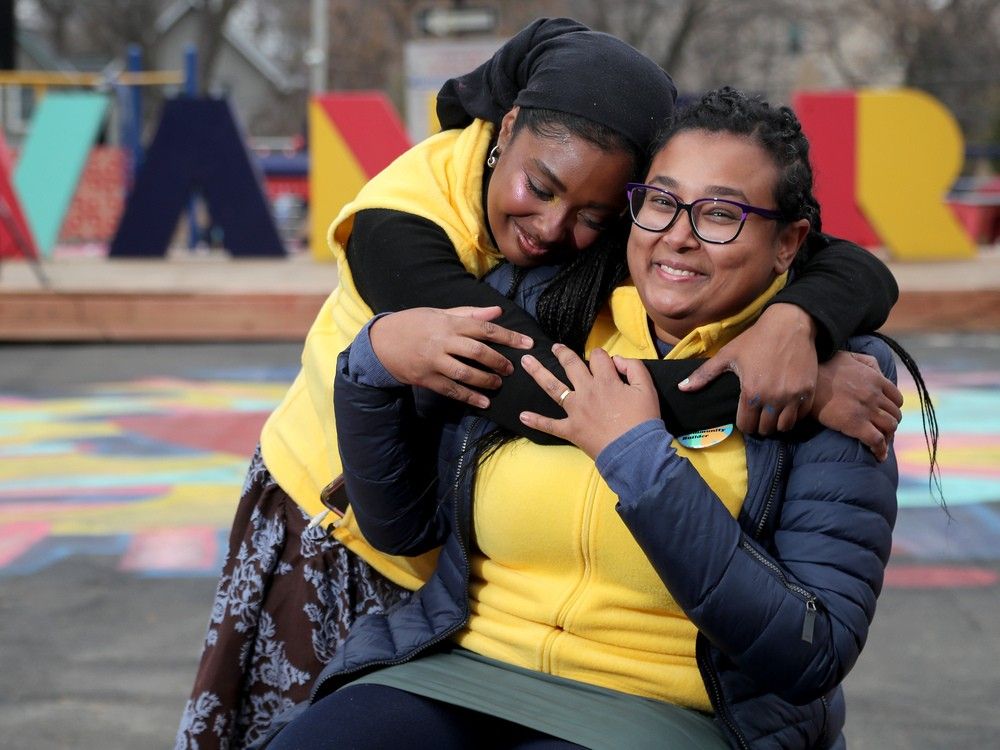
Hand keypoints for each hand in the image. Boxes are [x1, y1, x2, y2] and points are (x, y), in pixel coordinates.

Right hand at [369, 306, 532, 408]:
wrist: (381, 342)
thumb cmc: (414, 323)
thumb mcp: (439, 313)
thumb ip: (470, 314)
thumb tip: (498, 311)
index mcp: (448, 323)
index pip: (485, 328)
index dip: (509, 337)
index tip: (527, 344)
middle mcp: (442, 342)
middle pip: (478, 351)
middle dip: (499, 361)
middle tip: (511, 368)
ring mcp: (434, 362)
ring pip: (465, 373)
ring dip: (485, 380)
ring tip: (497, 383)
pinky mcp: (426, 379)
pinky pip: (451, 390)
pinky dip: (469, 397)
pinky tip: (483, 402)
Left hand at [518, 344, 659, 459]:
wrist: (635, 451)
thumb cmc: (643, 420)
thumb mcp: (647, 388)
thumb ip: (633, 367)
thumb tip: (616, 360)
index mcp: (605, 380)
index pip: (598, 357)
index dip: (601, 355)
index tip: (604, 361)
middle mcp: (586, 391)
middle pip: (570, 365)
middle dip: (562, 353)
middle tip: (555, 348)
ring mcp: (575, 411)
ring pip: (553, 387)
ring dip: (538, 372)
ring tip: (526, 361)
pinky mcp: (570, 430)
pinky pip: (550, 425)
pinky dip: (536, 421)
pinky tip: (522, 416)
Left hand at [679, 303, 817, 434]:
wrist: (789, 325)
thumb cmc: (755, 339)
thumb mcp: (727, 355)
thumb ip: (704, 375)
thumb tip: (681, 388)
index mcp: (750, 393)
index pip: (746, 426)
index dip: (743, 424)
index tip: (744, 418)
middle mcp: (772, 398)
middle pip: (765, 429)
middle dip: (759, 425)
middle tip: (757, 416)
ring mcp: (793, 396)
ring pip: (784, 426)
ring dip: (777, 423)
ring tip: (771, 414)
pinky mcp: (808, 391)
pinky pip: (801, 415)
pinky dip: (794, 415)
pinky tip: (786, 406)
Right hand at [813, 351, 903, 461]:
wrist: (806, 380)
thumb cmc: (823, 368)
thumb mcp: (850, 356)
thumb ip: (868, 362)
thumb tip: (878, 372)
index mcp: (876, 379)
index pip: (897, 399)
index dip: (892, 409)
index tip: (885, 415)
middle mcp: (875, 395)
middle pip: (895, 415)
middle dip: (890, 424)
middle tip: (880, 430)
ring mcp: (867, 410)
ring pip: (890, 428)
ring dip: (887, 436)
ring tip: (878, 442)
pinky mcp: (855, 424)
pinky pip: (877, 440)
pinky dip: (880, 450)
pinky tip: (878, 456)